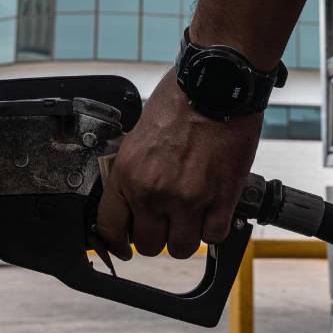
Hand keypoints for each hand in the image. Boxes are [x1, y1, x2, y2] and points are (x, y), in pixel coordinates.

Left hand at [96, 72, 261, 259]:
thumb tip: (133, 202)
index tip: (125, 244)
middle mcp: (154, 191)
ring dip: (187, 235)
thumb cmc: (181, 101)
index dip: (118, 243)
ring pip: (182, 248)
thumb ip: (134, 174)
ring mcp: (188, 198)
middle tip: (166, 221)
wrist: (217, 85)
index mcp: (128, 174)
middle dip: (157, 236)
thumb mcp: (138, 138)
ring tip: (192, 216)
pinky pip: (214, 236)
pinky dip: (215, 228)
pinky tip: (214, 210)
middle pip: (149, 245)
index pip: (111, 229)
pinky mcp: (221, 198)